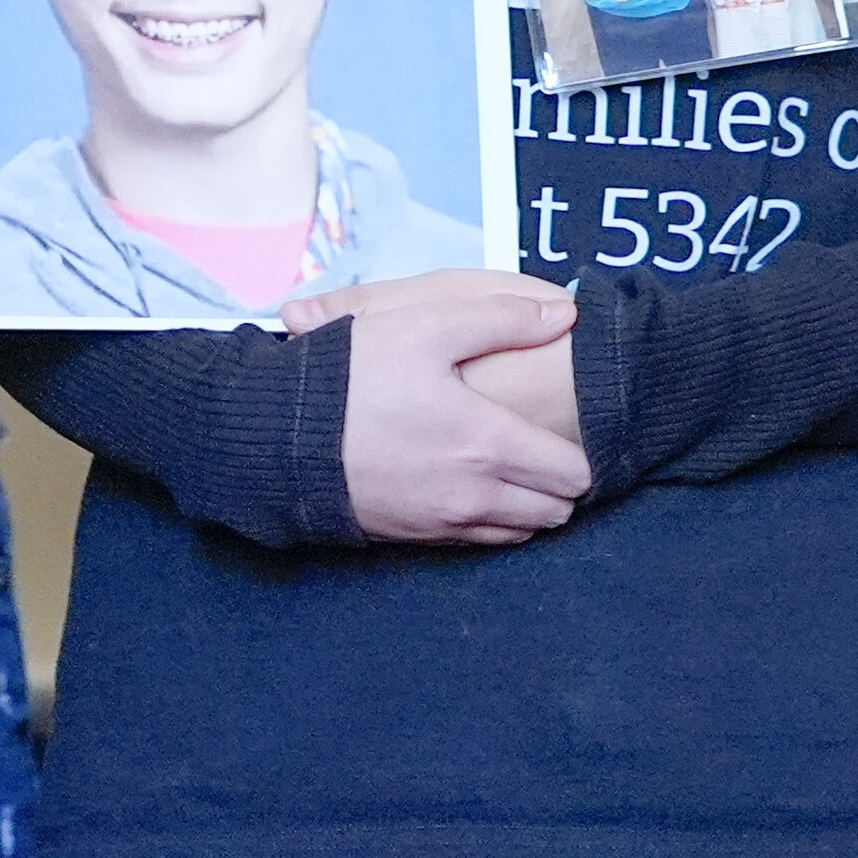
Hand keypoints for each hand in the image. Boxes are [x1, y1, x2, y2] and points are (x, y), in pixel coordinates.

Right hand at [300, 269, 588, 544]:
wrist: (276, 435)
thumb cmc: (352, 376)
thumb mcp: (424, 324)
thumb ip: (501, 318)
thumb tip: (564, 315)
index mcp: (489, 444)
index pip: (575, 473)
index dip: (581, 452)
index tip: (566, 430)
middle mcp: (476, 495)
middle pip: (557, 511)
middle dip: (561, 484)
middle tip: (542, 448)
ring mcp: (445, 523)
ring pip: (521, 532)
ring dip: (528, 506)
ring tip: (510, 468)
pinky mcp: (414, 537)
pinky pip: (479, 542)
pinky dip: (490, 520)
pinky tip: (470, 486)